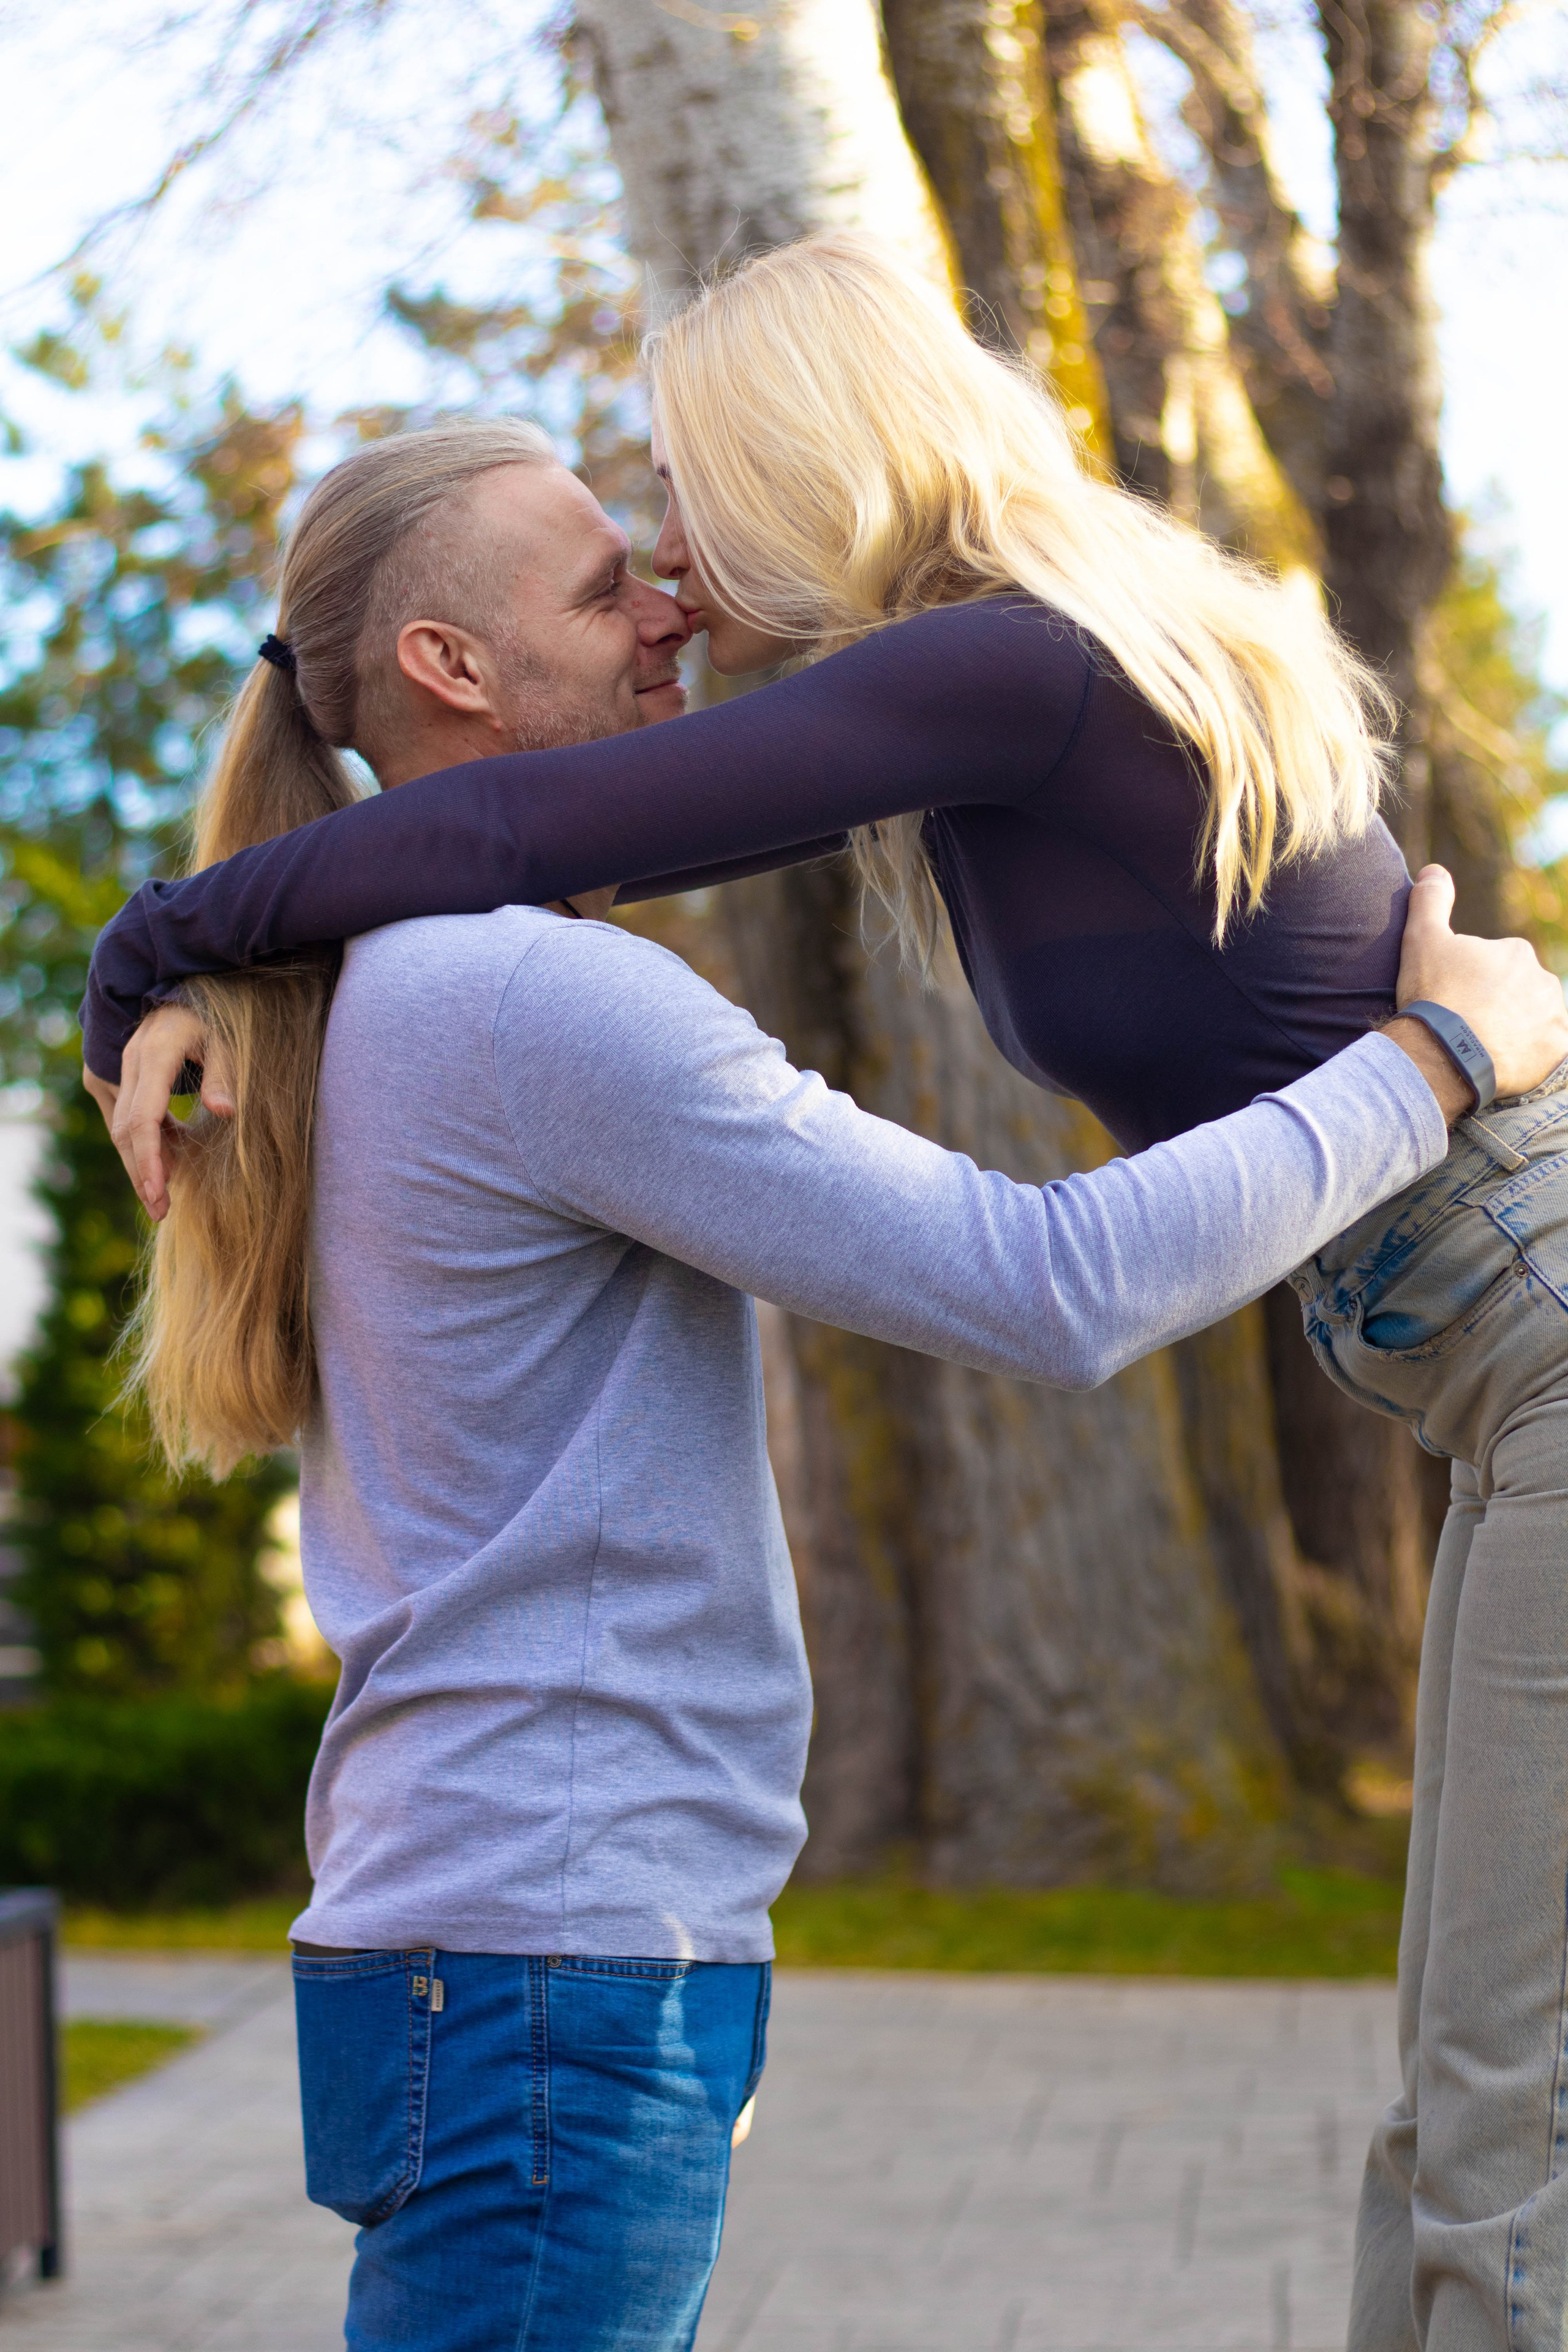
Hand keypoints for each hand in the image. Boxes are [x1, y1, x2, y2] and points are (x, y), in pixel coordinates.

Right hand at [84, 1002, 236, 1221]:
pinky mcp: (114, 1077)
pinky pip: (124, 1119)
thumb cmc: (211, 1018)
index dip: (149, 1160)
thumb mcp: (227, 1041)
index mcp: (156, 1053)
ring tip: (164, 1197)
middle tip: (162, 1210)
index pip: (143, 1118)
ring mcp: (116, 1068)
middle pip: (126, 1130)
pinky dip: (144, 1144)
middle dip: (142, 1173)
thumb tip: (225, 1113)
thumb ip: (225, 1075)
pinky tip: (166, 1165)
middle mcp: (129, 1062)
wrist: (180, 993)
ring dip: (141, 1163)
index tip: (159, 1193)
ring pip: (120, 1128)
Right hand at [1387, 865, 1567, 1119]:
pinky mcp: (1555, 1052)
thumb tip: (1434, 870)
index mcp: (1516, 952)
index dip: (1470, 982)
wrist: (1444, 1053)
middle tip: (1463, 1024)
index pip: (1496, 966)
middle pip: (1518, 992)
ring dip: (1513, 1028)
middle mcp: (1544, 981)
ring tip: (1479, 1045)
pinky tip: (1499, 1060)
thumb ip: (1430, 900)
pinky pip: (1544, 1051)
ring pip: (1533, 1020)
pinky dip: (1527, 1055)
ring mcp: (1553, 1018)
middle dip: (1496, 1004)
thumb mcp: (1420, 938)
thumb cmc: (1433, 994)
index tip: (1450, 998)